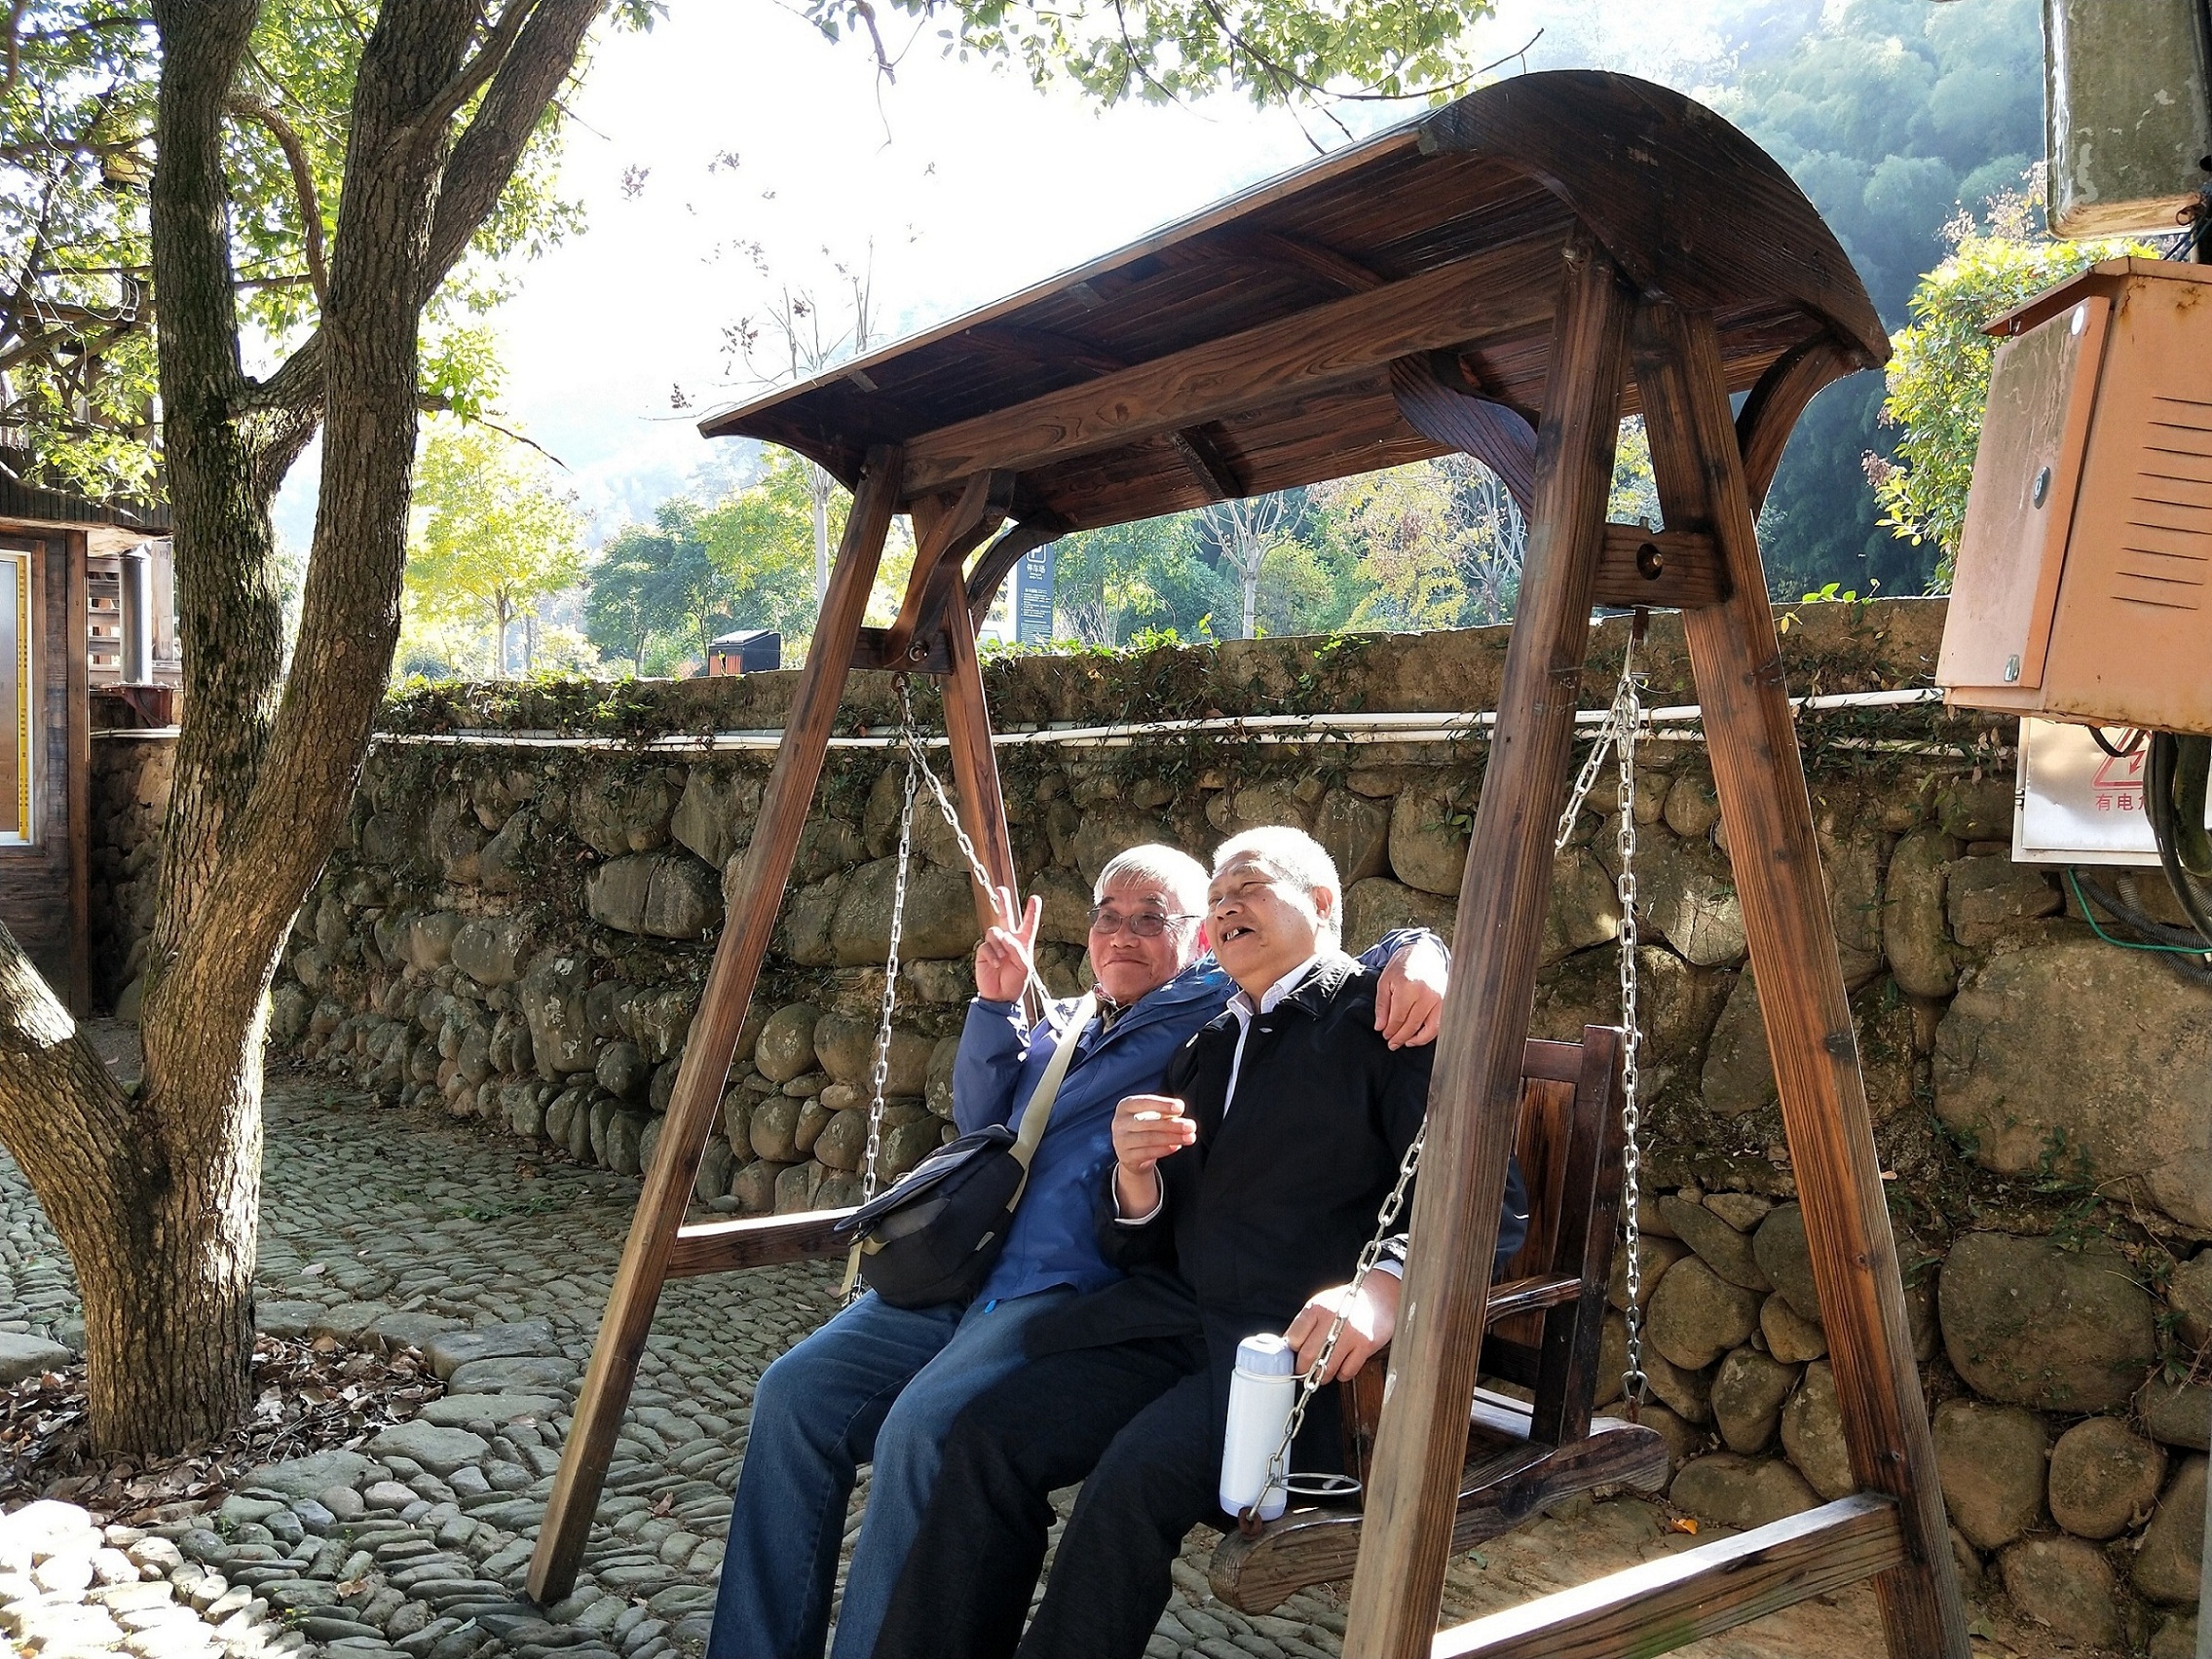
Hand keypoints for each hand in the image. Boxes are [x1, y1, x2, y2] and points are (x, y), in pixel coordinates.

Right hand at [974, 886, 1040, 1003]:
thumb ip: (1017, 949)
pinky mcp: (984, 952)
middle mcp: (1009, 940)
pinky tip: (996, 964)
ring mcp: (995, 945)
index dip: (1032, 911)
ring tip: (1002, 960)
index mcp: (1023, 942)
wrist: (1001, 996)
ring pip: (995, 931)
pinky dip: (992, 954)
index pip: (1028, 923)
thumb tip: (1004, 936)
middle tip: (1000, 890)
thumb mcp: (1024, 965)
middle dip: (1004, 902)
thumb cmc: (1016, 981)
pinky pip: (986, 945)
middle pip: (1006, 916)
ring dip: (1000, 945)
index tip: (1035, 898)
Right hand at [1110, 1093, 1194, 1215]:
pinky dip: (1164, 1149)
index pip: (1143, 1103)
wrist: (1133, 1153)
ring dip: (1172, 1138)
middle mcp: (1119, 1123)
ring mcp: (1120, 1141)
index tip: (1180, 1108)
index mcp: (1125, 1106)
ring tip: (1189, 1138)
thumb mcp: (1154, 1115)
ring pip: (1149, 1139)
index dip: (1162, 1105)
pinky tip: (1177, 1146)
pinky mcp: (1126, 1157)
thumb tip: (1179, 1110)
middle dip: (1172, 1125)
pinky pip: (1147, 1153)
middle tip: (1191, 1126)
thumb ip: (1166, 1111)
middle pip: (1148, 1123)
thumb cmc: (1146, 1126)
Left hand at [1284, 1273, 1398, 1381]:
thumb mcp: (1322, 1303)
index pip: (1294, 1338)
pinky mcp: (1366, 1345)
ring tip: (1321, 1372)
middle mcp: (1332, 1319)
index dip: (1292, 1351)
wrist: (1380, 1294)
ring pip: (1327, 1368)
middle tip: (1304, 1371)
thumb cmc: (1348, 1301)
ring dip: (1321, 1376)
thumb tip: (1289, 1346)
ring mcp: (1350, 1333)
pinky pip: (1347, 1371)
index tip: (1294, 1356)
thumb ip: (1305, 1323)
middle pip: (1308, 1356)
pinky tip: (1342, 1366)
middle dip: (1303, 1369)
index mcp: (1317, 1308)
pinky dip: (1341, 1374)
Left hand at [1375, 936, 1447, 1048]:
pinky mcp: (1446, 1002)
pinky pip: (1439, 1024)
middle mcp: (1425, 994)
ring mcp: (1438, 998)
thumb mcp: (1385, 982)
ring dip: (1415, 1040)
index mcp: (1407, 987)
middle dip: (1400, 1037)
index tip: (1384, 1035)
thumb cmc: (1402, 966)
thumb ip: (1382, 1006)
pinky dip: (1429, 1034)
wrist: (1423, 953)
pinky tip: (1418, 1037)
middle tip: (1392, 1044)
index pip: (1398, 1017)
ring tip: (1405, 1043)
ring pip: (1428, 1028)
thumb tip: (1380, 1027)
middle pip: (1412, 1025)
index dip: (1390, 1030)